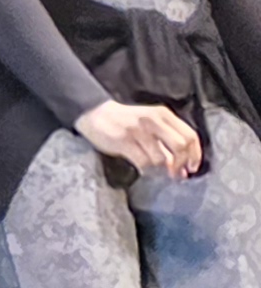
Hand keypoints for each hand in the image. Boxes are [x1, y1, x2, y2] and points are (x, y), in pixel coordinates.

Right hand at [78, 97, 204, 182]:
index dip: (195, 155)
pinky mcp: (124, 141)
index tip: (192, 168)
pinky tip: (143, 169)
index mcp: (163, 115)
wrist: (94, 113)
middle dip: (181, 164)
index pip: (190, 136)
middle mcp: (153, 120)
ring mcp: (138, 130)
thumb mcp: (150, 124)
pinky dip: (146, 170)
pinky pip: (143, 162)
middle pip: (180, 146)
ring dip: (161, 170)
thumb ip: (166, 141)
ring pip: (161, 158)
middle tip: (176, 174)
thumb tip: (182, 170)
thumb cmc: (125, 121)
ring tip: (156, 172)